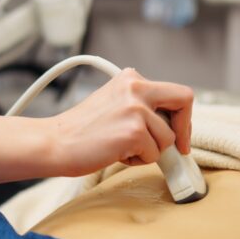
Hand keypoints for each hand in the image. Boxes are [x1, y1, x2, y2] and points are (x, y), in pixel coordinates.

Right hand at [48, 68, 192, 175]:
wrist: (55, 142)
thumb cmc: (81, 130)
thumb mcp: (114, 104)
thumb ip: (141, 107)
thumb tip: (172, 128)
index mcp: (130, 78)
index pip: (175, 91)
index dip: (181, 115)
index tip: (178, 132)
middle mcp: (135, 86)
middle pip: (184, 100)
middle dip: (184, 128)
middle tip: (177, 148)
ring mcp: (136, 109)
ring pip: (167, 138)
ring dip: (149, 150)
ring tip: (122, 148)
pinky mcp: (134, 132)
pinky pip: (154, 155)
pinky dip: (137, 161)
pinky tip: (116, 153)